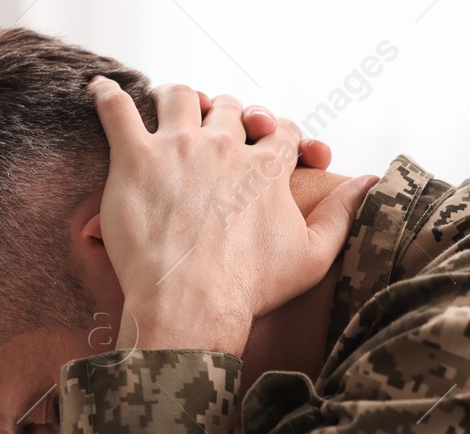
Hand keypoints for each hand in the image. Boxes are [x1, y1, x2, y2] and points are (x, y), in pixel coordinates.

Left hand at [90, 79, 376, 353]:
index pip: (279, 129)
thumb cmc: (250, 290)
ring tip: (167, 107)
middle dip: (225, 115)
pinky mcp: (136, 158)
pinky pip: (117, 110)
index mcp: (268, 166)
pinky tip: (99, 91)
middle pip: (228, 108)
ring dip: (176, 98)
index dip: (277, 135)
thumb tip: (370, 181)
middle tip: (213, 132)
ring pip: (178, 96)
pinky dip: (107, 96)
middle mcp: (226, 145)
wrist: (192, 305)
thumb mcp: (313, 256)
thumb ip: (343, 214)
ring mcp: (180, 147)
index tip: (267, 147)